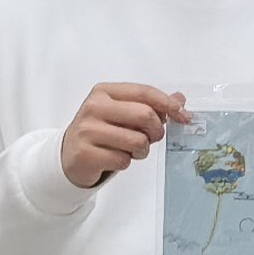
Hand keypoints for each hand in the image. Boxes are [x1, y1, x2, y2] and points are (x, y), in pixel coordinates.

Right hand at [60, 81, 185, 191]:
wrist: (69, 155)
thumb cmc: (101, 131)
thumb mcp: (121, 112)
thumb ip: (149, 104)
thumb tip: (179, 98)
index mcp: (104, 92)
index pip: (144, 92)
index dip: (168, 104)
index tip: (183, 116)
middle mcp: (94, 107)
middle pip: (144, 115)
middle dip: (156, 130)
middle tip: (153, 137)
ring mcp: (87, 130)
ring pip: (136, 141)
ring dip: (142, 150)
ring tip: (133, 150)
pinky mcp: (86, 154)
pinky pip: (123, 160)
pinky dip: (126, 162)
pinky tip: (116, 158)